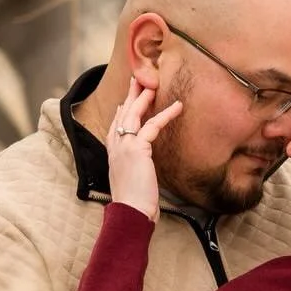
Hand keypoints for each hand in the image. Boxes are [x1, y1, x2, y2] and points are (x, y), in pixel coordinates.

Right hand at [107, 71, 182, 219]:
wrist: (131, 212)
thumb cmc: (135, 203)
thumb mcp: (133, 181)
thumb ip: (136, 168)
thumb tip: (142, 164)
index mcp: (112, 154)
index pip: (115, 126)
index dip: (121, 111)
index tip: (125, 101)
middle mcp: (115, 146)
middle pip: (122, 114)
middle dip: (130, 95)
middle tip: (139, 78)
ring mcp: (123, 146)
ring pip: (133, 114)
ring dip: (144, 97)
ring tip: (154, 83)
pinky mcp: (137, 148)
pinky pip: (153, 125)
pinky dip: (166, 114)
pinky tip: (178, 106)